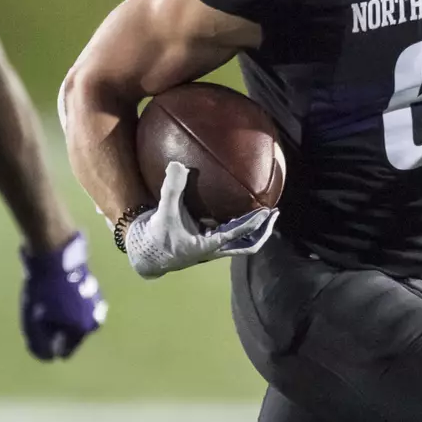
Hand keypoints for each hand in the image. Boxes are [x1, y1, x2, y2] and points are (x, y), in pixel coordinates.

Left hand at [20, 232, 106, 360]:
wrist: (56, 256)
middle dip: (58, 331)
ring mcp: (97, 304)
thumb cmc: (43, 291)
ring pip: (76, 320)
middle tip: (44, 316)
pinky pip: (80, 306)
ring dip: (64, 317)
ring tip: (49, 303)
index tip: (39, 331)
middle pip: (71, 336)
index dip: (50, 346)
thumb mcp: (34, 322)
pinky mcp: (94, 291)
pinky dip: (69, 304)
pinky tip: (56, 293)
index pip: (65, 351)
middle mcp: (94, 320)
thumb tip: (48, 357)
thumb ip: (40, 344)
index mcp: (82, 330)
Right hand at [124, 161, 277, 278]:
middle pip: (249, 245)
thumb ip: (172, 189)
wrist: (147, 256)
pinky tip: (239, 208)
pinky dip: (238, 225)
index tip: (267, 211)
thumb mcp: (165, 212)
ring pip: (241, 242)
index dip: (254, 223)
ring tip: (264, 212)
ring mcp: (213, 247)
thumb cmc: (158, 237)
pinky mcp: (207, 242)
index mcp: (209, 246)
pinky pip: (229, 234)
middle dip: (264, 231)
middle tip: (274, 214)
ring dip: (254, 230)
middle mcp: (215, 249)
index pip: (239, 235)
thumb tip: (177, 165)